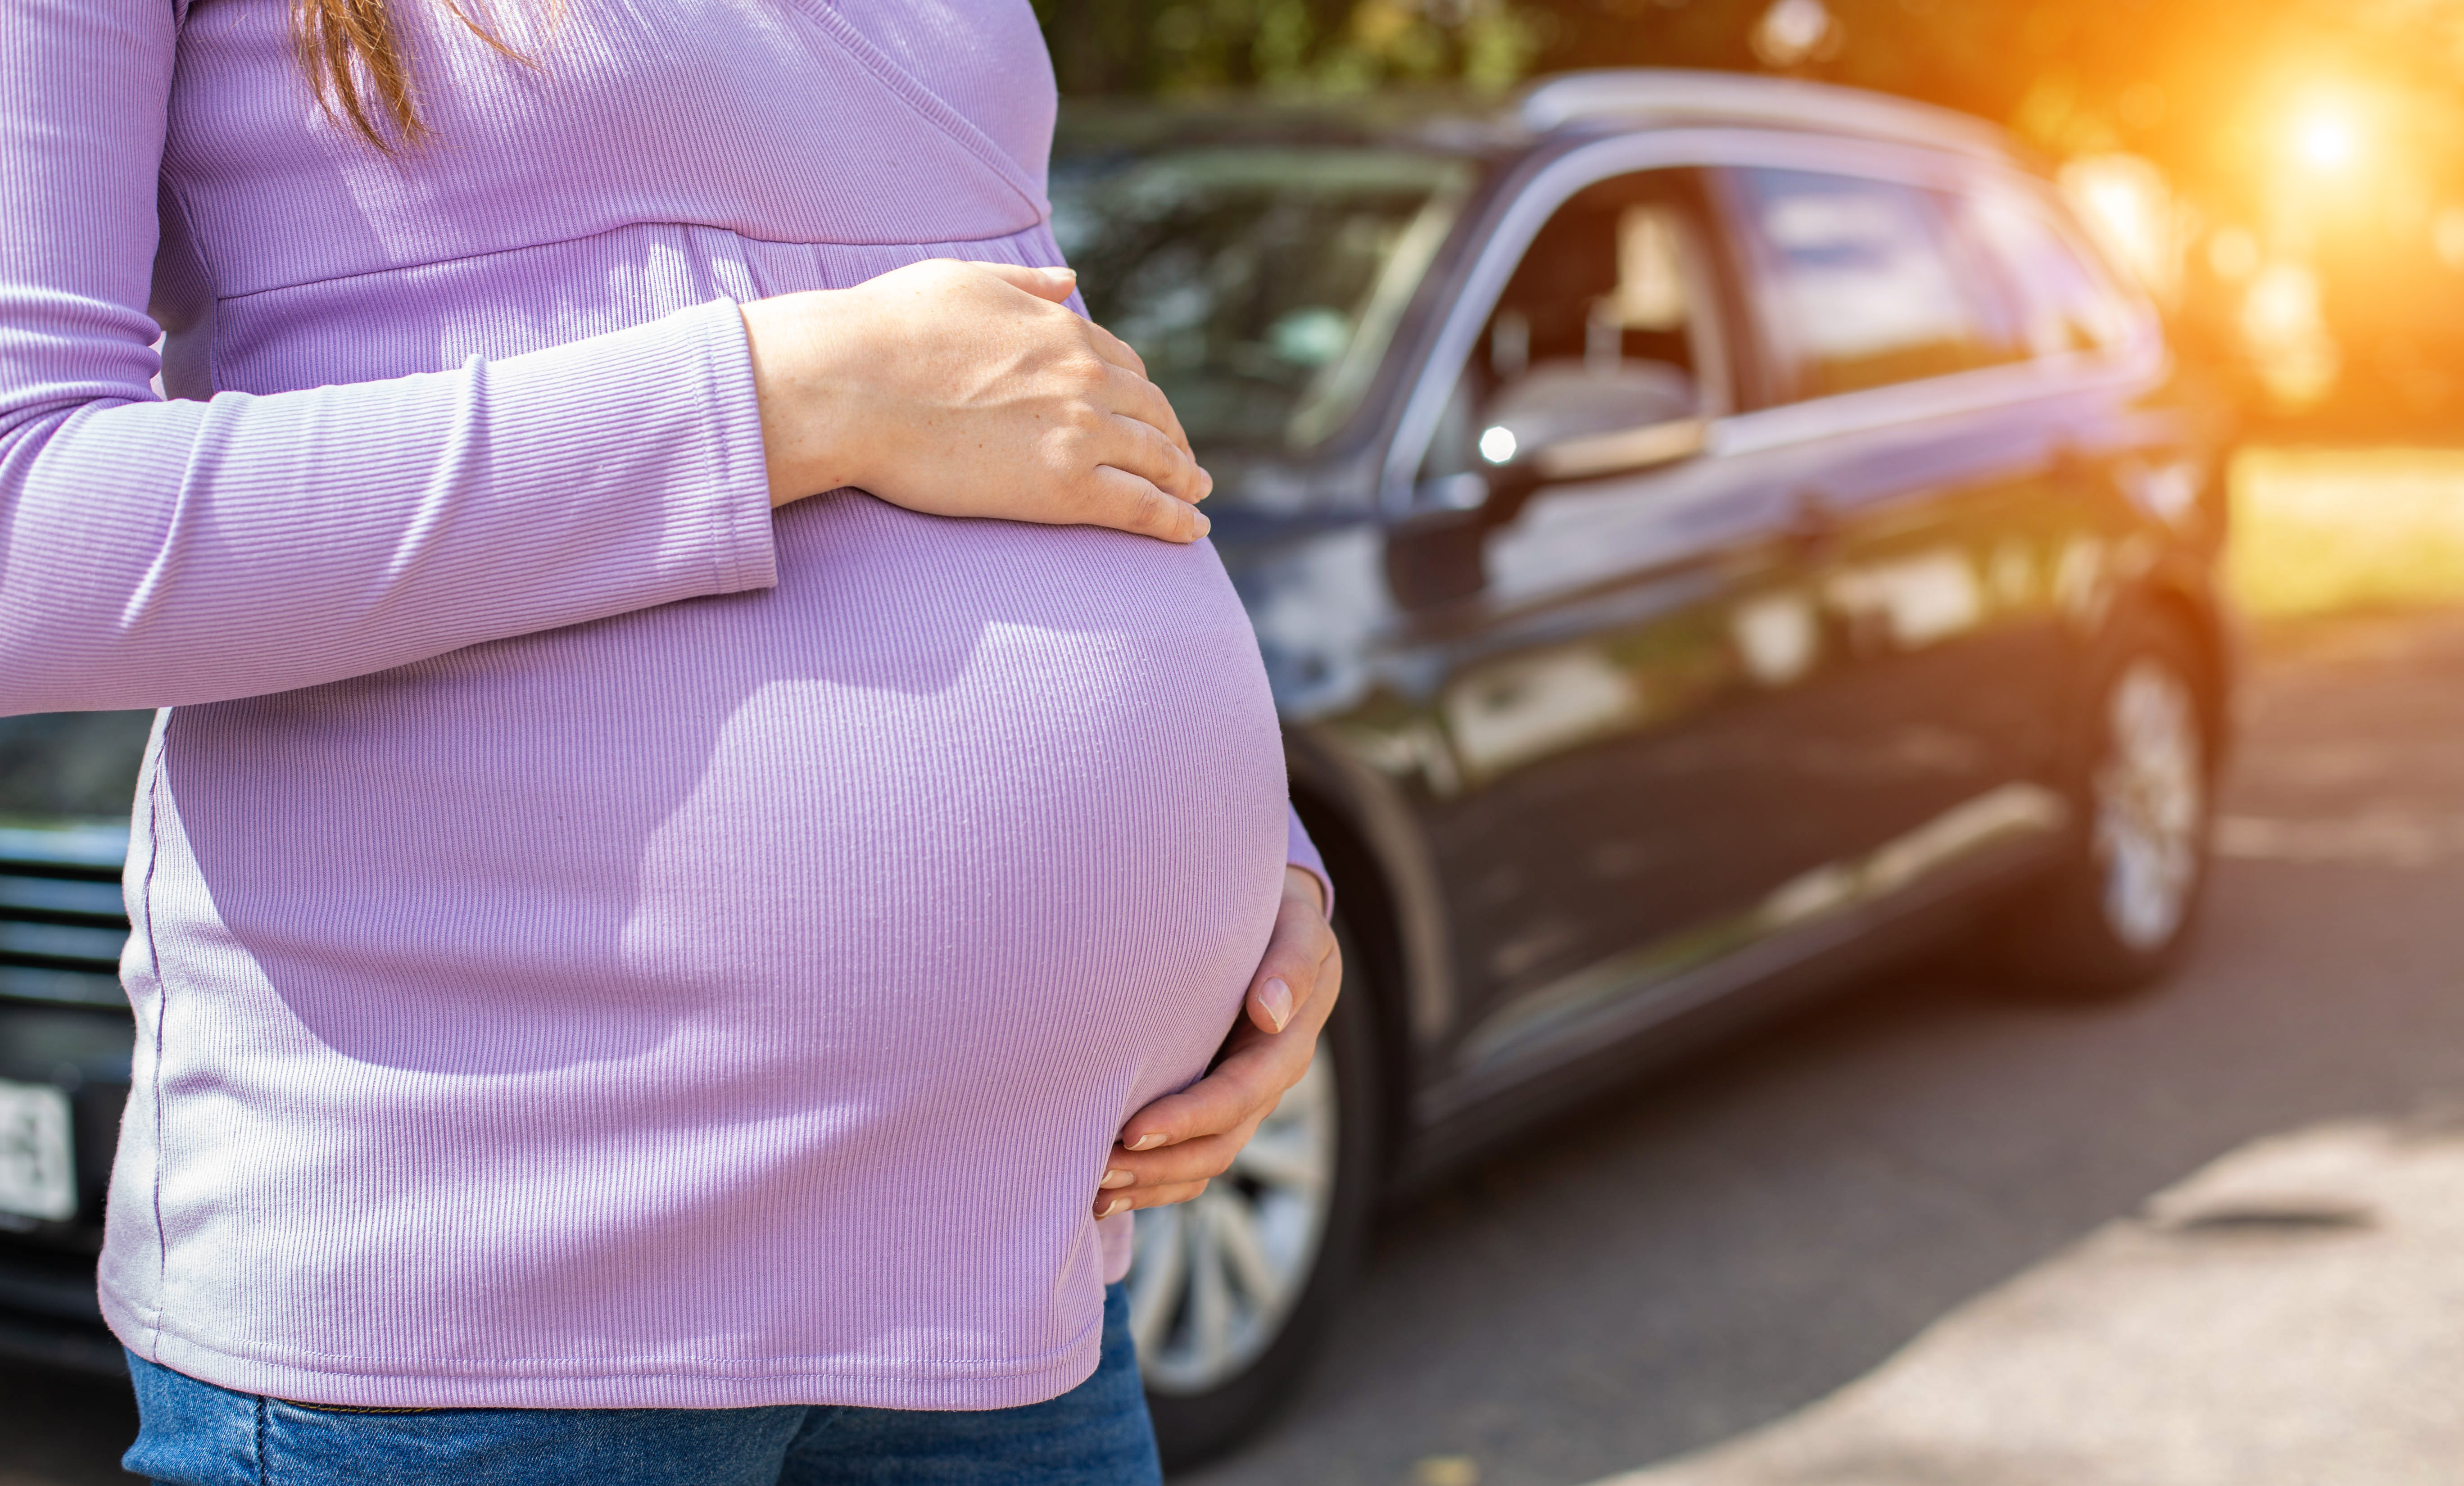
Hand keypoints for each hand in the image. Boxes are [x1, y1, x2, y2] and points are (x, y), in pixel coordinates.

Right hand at [739, 260, 1212, 541]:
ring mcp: (1079, 433)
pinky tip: (1191, 531)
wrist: (850, 384)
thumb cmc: (886, 330)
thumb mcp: (964, 280)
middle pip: (1151, 412)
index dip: (1142, 393)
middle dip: (1173, 438)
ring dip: (1183, 480)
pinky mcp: (1063, 488)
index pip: (1124, 365)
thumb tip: (1071, 281)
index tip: (1148, 413)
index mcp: (1062, 331)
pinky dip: (1174, 520)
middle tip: (1184, 462)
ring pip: (1156, 460)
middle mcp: (1084, 379)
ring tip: (1195, 498)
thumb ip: (1026, 285)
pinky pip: (1140, 507)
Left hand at [1094, 866, 1339, 1217]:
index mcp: (1285, 1046)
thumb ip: (1291, 966)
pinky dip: (1152, 1182)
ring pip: (1201, 1162)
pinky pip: (1189, 1160)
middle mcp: (1264, 1084)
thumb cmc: (1280, 918)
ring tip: (1092, 1192)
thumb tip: (1270, 1011)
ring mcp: (1239, 1101)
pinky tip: (1105, 1194)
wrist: (1275, 921)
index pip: (1238, 1095)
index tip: (1133, 1129)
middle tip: (1098, 1171)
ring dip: (1150, 1183)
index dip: (1188, 1118)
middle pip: (1218, 1145)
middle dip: (1159, 1165)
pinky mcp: (1212, 1104)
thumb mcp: (1299, 928)